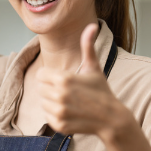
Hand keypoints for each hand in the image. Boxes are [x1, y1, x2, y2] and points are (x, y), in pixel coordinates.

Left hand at [37, 23, 129, 140]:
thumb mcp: (94, 67)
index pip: (41, 74)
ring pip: (43, 102)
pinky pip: (47, 116)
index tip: (63, 80)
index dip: (50, 76)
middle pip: (40, 88)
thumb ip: (88, 46)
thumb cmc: (101, 90)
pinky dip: (55, 115)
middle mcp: (59, 96)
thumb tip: (91, 25)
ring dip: (52, 102)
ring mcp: (59, 112)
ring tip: (69, 102)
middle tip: (68, 92)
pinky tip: (69, 112)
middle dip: (51, 89)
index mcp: (64, 79)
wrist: (111, 118)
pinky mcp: (59, 126)